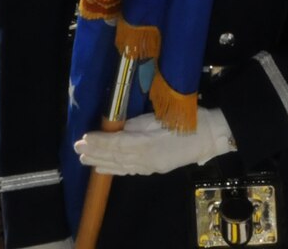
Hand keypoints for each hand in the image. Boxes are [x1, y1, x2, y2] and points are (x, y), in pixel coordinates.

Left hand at [74, 106, 234, 175]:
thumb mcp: (159, 117)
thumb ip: (137, 124)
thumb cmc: (187, 120)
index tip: (83, 138)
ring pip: (121, 166)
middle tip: (77, 150)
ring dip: (101, 162)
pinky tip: (104, 168)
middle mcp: (146, 159)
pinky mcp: (155, 168)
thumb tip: (119, 128)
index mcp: (147, 144)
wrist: (210, 135)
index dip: (99, 142)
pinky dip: (115, 169)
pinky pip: (130, 170)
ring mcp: (150, 166)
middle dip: (95, 153)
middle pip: (116, 157)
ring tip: (84, 160)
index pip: (117, 144)